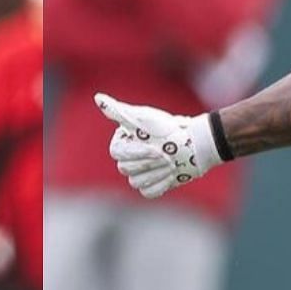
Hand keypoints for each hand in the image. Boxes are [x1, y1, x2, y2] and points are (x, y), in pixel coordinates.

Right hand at [95, 93, 223, 198]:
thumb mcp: (143, 118)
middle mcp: (127, 160)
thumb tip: (97, 98)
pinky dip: (161, 184)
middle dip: (149, 162)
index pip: (116, 153)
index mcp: (122, 142)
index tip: (155, 148)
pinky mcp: (150, 187)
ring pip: (136, 182)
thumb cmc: (168, 128)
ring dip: (157, 172)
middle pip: (125, 169)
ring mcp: (137, 175)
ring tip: (171, 162)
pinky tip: (172, 173)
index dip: (136, 153)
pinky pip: (148, 192)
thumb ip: (119, 111)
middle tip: (167, 154)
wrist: (193, 143)